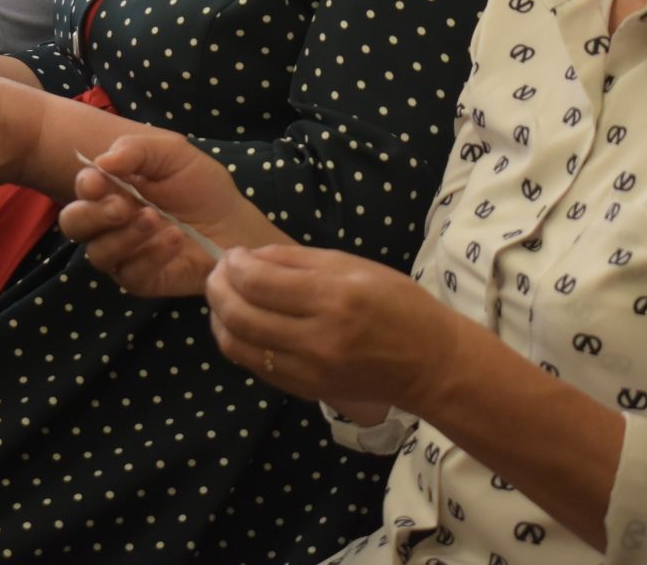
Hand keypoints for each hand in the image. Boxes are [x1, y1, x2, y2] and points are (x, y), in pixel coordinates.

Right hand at [58, 130, 271, 297]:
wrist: (235, 223)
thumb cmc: (201, 186)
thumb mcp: (174, 155)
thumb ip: (137, 151)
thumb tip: (101, 161)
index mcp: (111, 189)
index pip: (82, 189)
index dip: (84, 185)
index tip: (99, 180)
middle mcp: (109, 223)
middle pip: (73, 224)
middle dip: (92, 214)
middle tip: (123, 206)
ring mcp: (124, 254)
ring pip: (99, 254)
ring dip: (124, 236)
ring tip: (156, 219)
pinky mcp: (143, 279)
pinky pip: (131, 275)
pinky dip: (150, 256)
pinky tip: (174, 239)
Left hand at [204, 245, 457, 414]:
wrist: (429, 363)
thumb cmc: (397, 304)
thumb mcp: (353, 266)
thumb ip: (296, 260)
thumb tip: (248, 258)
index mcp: (332, 299)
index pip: (258, 283)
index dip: (233, 266)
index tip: (231, 255)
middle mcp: (317, 339)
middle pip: (239, 316)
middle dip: (217, 290)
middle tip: (218, 274)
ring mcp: (309, 371)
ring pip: (238, 346)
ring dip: (219, 319)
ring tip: (223, 299)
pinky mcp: (305, 391)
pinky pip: (255, 365)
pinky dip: (238, 342)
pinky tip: (241, 324)